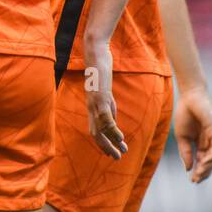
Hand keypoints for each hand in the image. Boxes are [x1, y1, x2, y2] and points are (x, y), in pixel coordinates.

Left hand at [83, 39, 126, 158]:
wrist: (95, 53)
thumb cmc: (99, 70)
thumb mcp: (106, 92)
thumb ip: (109, 106)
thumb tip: (113, 120)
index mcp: (91, 106)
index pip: (94, 129)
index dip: (102, 143)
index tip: (111, 152)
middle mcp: (90, 107)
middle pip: (94, 133)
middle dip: (105, 147)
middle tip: (116, 158)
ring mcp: (94, 103)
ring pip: (100, 129)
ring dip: (111, 143)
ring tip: (121, 152)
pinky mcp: (100, 97)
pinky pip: (106, 118)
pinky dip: (112, 130)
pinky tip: (120, 138)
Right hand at [175, 85, 211, 182]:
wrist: (189, 97)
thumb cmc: (185, 115)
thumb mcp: (182, 137)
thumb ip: (185, 152)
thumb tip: (187, 168)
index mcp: (201, 143)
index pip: (202, 161)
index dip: (199, 171)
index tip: (192, 180)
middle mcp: (210, 142)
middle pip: (211, 161)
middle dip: (204, 172)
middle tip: (196, 180)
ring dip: (208, 166)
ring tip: (199, 173)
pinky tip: (204, 161)